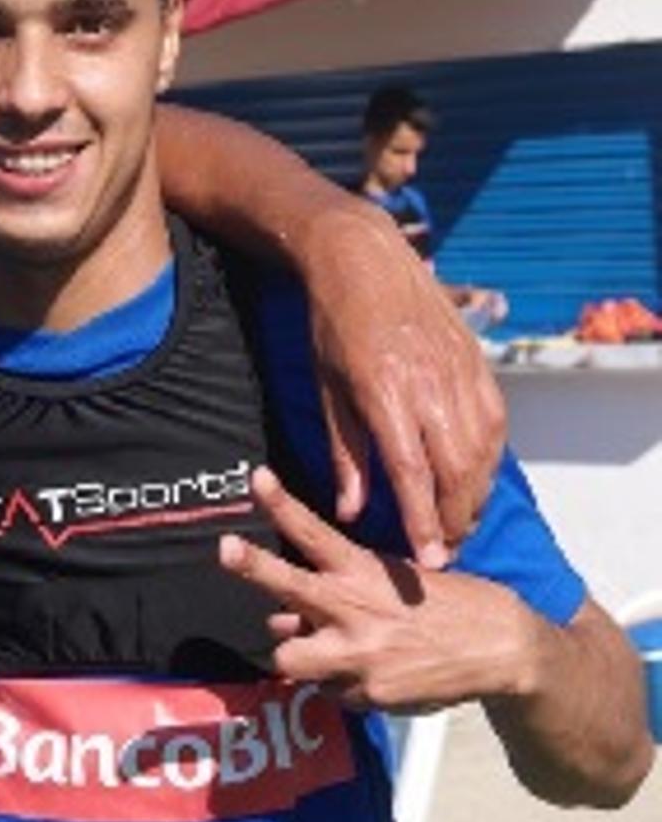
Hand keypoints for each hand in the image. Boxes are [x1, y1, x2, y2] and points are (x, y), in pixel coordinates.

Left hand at [217, 467, 538, 712]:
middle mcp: (355, 610)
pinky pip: (330, 692)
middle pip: (288, 588)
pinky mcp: (369, 694)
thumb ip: (335, 598)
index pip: (315, 533)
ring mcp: (359, 655)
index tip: (256, 477)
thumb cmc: (448, 608)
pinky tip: (376, 674)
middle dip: (253, 568)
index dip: (282, 504)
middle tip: (225, 549)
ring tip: (327, 651)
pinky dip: (341, 686)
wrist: (504, 652)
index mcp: (364, 574)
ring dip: (298, 655)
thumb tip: (280, 619)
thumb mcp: (395, 584)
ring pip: (290, 658)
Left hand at [297, 202, 503, 566]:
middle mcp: (431, 385)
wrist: (365, 261)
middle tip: (446, 551)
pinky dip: (489, 458)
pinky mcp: (478, 363)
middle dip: (456, 518)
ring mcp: (460, 372)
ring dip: (476, 494)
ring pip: (482, 450)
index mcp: (386, 393)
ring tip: (460, 523)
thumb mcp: (327, 391)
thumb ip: (346, 455)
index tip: (431, 560)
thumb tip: (352, 511)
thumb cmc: (333, 326)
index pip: (412, 472)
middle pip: (457, 470)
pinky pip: (494, 423)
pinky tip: (476, 479)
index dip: (423, 521)